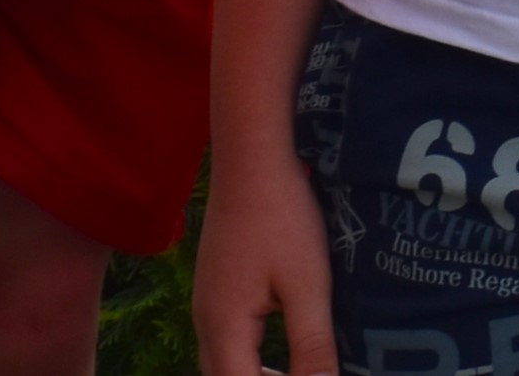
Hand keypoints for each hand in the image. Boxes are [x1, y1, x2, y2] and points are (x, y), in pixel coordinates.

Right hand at [194, 147, 336, 375]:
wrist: (252, 164)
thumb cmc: (283, 219)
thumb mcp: (307, 283)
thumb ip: (312, 342)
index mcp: (224, 330)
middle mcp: (206, 326)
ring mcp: (207, 309)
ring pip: (224, 365)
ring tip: (302, 373)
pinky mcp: (216, 293)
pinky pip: (229, 343)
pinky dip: (252, 359)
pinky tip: (285, 353)